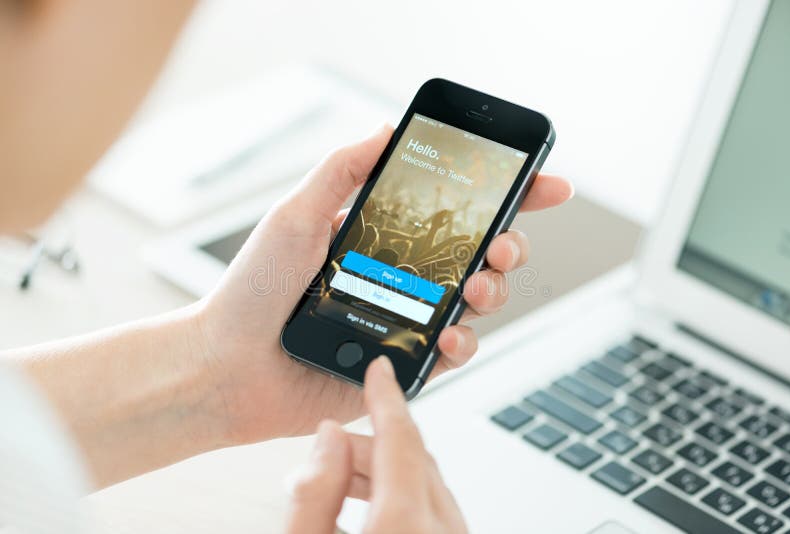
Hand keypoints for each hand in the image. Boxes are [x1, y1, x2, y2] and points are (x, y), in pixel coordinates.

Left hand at [196, 125, 572, 444]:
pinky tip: (450, 336)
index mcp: (384, 234)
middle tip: (500, 244)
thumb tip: (387, 126)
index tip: (544, 182)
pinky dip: (466, 343)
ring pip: (480, 302)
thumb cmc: (253, 289)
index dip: (506, 196)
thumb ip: (343, 168)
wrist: (228, 364)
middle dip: (509, 244)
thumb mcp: (296, 212)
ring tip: (477, 288)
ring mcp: (408, 318)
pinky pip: (457, 352)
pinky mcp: (405, 361)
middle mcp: (404, 275)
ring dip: (495, 290)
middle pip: (482, 254)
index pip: (455, 210)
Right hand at [286, 357, 466, 533]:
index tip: (379, 368)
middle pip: (414, 456)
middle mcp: (442, 529)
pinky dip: (404, 491)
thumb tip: (329, 437)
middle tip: (332, 446)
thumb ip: (316, 493)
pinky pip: (434, 506)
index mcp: (406, 524)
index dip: (386, 395)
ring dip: (387, 468)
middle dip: (372, 439)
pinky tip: (369, 503)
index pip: (401, 437)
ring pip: (427, 479)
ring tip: (340, 480)